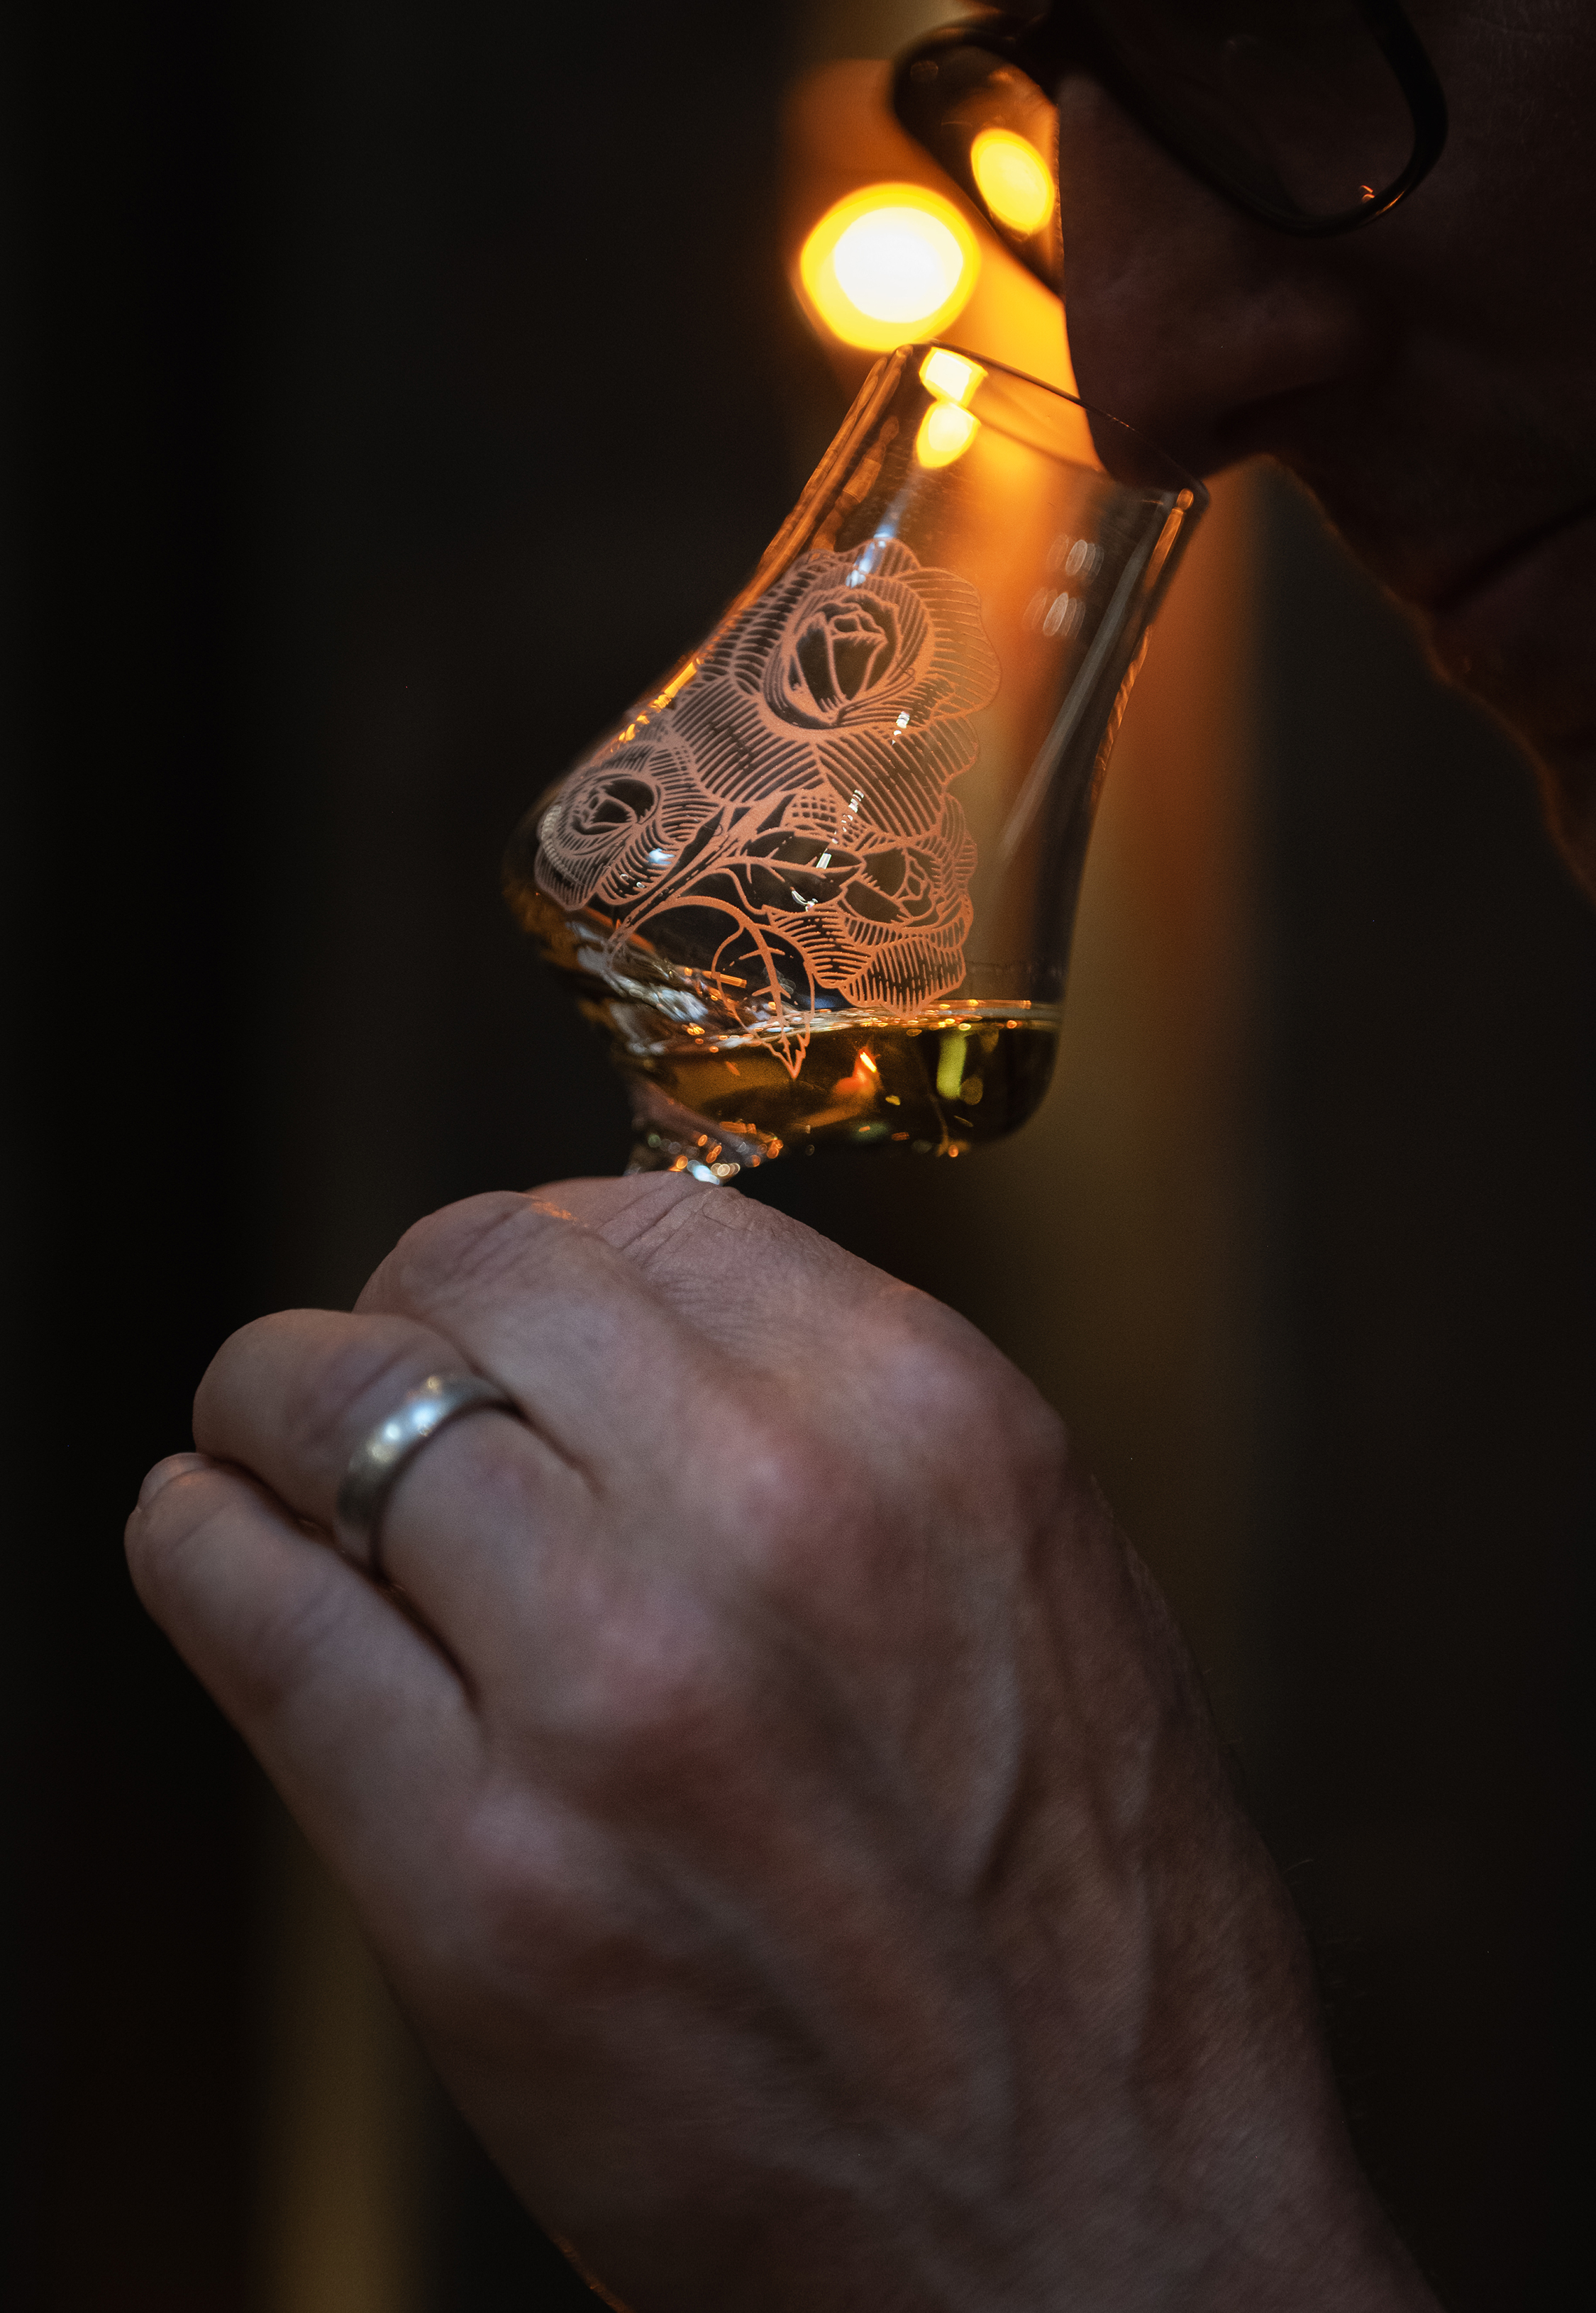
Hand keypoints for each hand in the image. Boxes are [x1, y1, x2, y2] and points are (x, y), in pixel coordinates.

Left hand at [127, 1178, 1433, 2311]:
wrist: (1098, 2240)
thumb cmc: (1084, 1927)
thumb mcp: (1042, 1592)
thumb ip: (849, 1433)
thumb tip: (634, 1325)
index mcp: (934, 1431)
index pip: (634, 1215)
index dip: (537, 1254)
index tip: (501, 1310)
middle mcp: (773, 1521)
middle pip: (467, 1276)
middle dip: (402, 1308)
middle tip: (380, 1373)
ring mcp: (613, 1694)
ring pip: (330, 1407)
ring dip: (277, 1413)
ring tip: (274, 1456)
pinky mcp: (478, 1882)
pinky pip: (253, 1604)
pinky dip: (204, 1546)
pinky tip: (218, 1546)